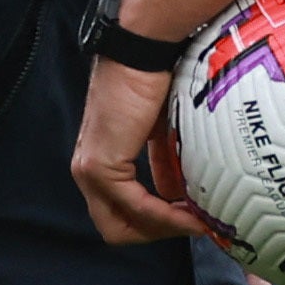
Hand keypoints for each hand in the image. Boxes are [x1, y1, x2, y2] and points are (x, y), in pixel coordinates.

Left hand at [70, 56, 207, 244]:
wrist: (145, 50)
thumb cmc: (156, 78)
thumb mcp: (163, 131)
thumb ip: (165, 164)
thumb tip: (179, 196)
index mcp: (100, 158)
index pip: (118, 211)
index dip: (153, 222)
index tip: (188, 218)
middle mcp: (88, 169)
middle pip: (114, 227)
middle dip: (155, 233)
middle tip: (191, 226)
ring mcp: (90, 170)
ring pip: (120, 225)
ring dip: (162, 229)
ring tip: (197, 223)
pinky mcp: (100, 165)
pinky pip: (134, 207)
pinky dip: (163, 216)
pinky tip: (189, 214)